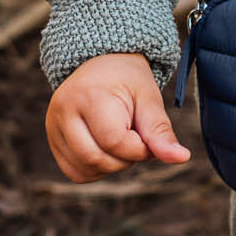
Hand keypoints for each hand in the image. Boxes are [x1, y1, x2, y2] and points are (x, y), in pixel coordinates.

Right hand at [45, 52, 190, 182]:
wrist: (101, 63)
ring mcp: (52, 127)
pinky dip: (97, 169)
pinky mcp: (53, 141)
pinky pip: (75, 172)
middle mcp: (62, 112)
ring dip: (112, 166)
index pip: (114, 141)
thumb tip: (182, 158)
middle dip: (125, 159)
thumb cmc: (128, 80)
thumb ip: (161, 130)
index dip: (139, 148)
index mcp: (88, 96)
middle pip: (96, 159)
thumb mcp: (149, 98)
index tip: (149, 136)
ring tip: (121, 140)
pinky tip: (107, 149)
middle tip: (136, 138)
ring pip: (84, 169)